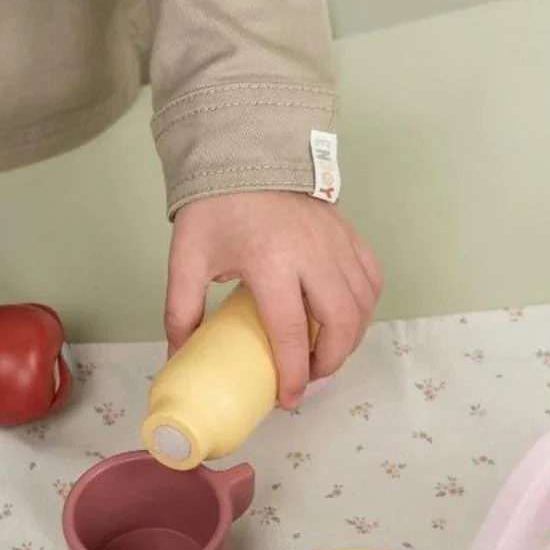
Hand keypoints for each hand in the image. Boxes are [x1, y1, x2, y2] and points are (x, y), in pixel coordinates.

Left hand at [166, 192, 382, 408]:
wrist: (246, 150)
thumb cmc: (215, 206)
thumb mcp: (187, 258)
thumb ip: (181, 310)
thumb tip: (179, 355)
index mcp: (270, 263)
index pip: (290, 332)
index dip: (293, 373)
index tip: (289, 399)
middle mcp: (313, 255)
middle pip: (340, 324)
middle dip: (329, 363)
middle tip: (309, 377)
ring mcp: (337, 243)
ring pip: (362, 305)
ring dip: (349, 340)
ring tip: (324, 354)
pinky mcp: (350, 234)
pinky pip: (371, 279)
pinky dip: (364, 307)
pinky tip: (346, 320)